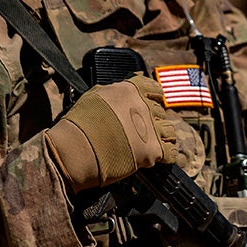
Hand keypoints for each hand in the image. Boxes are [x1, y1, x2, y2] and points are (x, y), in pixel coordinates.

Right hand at [43, 74, 176, 191]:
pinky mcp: (153, 151)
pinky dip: (166, 155)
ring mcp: (150, 128)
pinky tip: (157, 157)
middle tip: (140, 131)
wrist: (75, 150)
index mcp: (131, 90)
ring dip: (161, 137)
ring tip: (149, 144)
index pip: (155, 89)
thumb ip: (114, 91)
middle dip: (152, 121)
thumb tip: (123, 89)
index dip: (154, 98)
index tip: (152, 103)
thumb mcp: (94, 95)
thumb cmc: (79, 125)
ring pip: (169, 130)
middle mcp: (144, 106)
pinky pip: (170, 152)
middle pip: (160, 112)